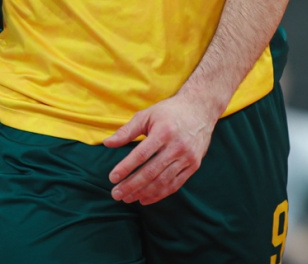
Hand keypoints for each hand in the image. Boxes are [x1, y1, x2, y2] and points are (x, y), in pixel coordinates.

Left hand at [104, 94, 218, 205]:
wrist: (200, 110)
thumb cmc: (168, 112)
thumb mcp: (146, 115)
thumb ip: (126, 131)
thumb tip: (107, 143)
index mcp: (163, 132)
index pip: (141, 155)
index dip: (126, 168)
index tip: (112, 178)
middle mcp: (177, 146)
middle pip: (151, 172)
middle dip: (131, 185)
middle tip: (116, 194)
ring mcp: (187, 158)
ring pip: (162, 181)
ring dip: (143, 193)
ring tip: (127, 198)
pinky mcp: (194, 165)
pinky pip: (175, 184)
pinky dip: (159, 194)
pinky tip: (144, 199)